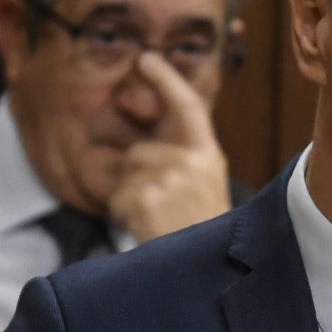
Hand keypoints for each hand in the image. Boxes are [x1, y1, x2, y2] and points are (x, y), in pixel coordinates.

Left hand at [109, 51, 231, 241]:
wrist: (212, 272)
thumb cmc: (203, 233)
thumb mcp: (204, 189)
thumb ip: (183, 161)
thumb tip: (143, 144)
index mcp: (210, 156)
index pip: (188, 107)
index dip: (166, 80)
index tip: (147, 58)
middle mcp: (194, 162)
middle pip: (140, 151)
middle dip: (137, 176)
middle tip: (158, 204)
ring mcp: (171, 179)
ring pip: (127, 174)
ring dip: (131, 197)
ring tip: (156, 219)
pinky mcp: (149, 198)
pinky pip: (118, 196)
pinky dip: (125, 214)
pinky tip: (147, 227)